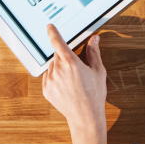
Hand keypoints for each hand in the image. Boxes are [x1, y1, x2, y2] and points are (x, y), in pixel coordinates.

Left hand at [41, 24, 110, 143]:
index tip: (50, 27)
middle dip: (65, 57)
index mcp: (71, 63)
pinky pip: (48, 77)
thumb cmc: (94, 94)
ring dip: (59, 68)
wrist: (85, 116)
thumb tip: (94, 39)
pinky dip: (55, 78)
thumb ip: (94, 53)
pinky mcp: (46, 90)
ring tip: (72, 80)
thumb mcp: (98, 71)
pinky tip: (66, 86)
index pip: (59, 43)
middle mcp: (58, 70)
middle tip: (76, 68)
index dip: (53, 33)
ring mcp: (50, 81)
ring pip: (52, 66)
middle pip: (57, 55)